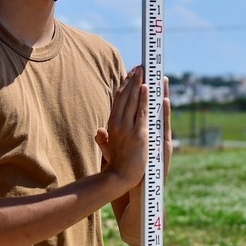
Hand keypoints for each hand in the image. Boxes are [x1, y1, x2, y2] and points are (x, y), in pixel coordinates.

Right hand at [96, 66, 148, 188]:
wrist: (119, 178)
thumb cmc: (115, 165)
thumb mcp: (107, 149)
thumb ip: (103, 138)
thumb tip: (99, 130)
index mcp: (111, 125)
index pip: (119, 100)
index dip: (125, 85)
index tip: (131, 74)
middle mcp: (118, 124)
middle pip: (125, 96)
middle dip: (132, 79)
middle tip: (139, 67)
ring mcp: (127, 128)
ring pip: (132, 101)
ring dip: (138, 83)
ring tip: (144, 70)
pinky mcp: (139, 135)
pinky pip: (141, 113)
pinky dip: (143, 99)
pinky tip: (146, 87)